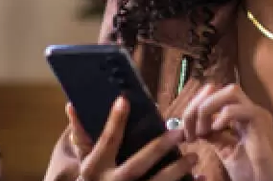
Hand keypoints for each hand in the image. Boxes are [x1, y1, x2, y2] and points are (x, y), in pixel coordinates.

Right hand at [66, 97, 197, 180]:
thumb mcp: (83, 163)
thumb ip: (82, 136)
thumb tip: (72, 105)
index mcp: (94, 169)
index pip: (105, 141)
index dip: (114, 121)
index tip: (124, 100)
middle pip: (136, 166)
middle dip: (158, 149)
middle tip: (179, 133)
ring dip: (176, 170)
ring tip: (195, 156)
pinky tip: (201, 177)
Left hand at [182, 84, 272, 180]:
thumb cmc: (256, 174)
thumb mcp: (228, 152)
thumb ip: (216, 137)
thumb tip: (199, 128)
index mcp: (243, 117)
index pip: (217, 97)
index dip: (197, 108)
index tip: (186, 131)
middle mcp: (250, 110)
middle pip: (221, 89)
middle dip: (200, 104)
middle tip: (189, 128)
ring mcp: (257, 114)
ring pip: (231, 91)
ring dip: (209, 107)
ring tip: (202, 130)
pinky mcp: (261, 122)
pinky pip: (238, 109)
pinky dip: (222, 116)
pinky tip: (214, 132)